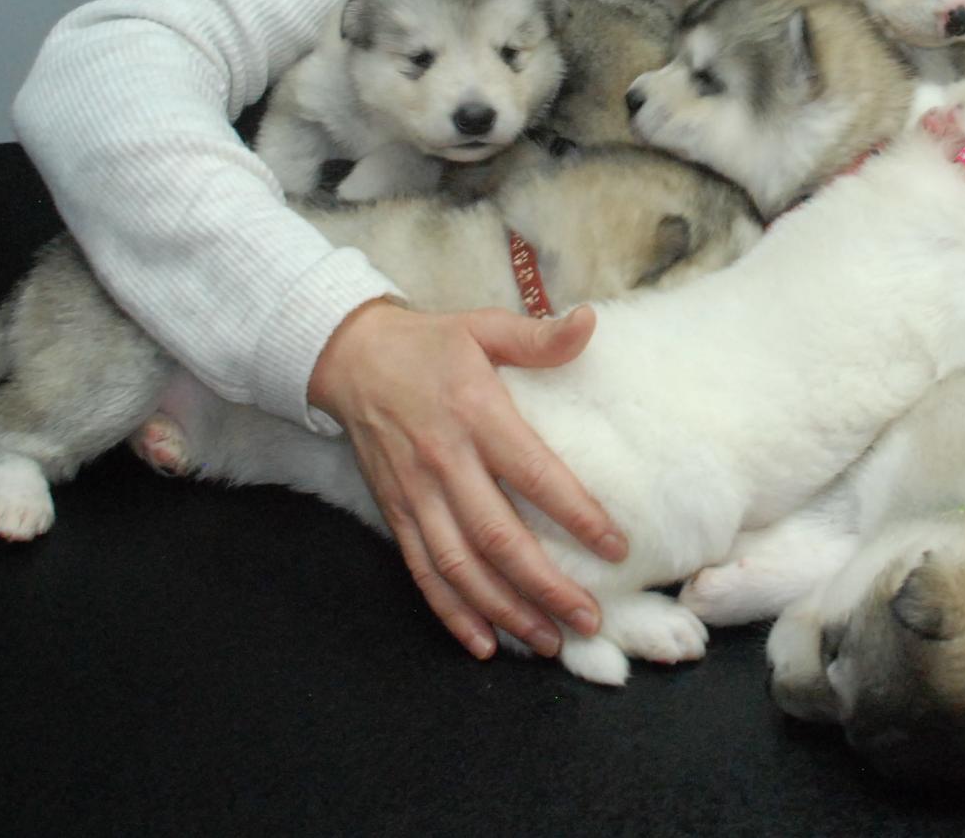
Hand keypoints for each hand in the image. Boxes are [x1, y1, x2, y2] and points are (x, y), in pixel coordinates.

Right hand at [308, 299, 625, 658]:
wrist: (349, 357)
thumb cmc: (430, 344)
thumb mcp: (485, 327)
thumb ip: (539, 336)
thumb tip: (591, 322)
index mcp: (476, 415)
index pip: (534, 474)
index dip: (576, 515)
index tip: (615, 547)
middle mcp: (445, 462)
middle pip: (498, 537)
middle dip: (546, 585)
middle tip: (589, 618)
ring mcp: (416, 494)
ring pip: (461, 566)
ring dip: (504, 610)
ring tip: (549, 639)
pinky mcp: (395, 513)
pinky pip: (423, 572)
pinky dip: (451, 612)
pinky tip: (482, 643)